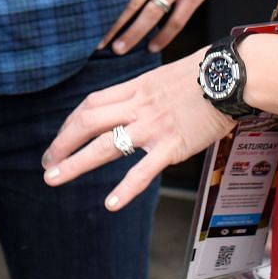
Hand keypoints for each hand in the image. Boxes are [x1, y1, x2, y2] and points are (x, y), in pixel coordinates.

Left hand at [42, 53, 234, 210]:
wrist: (230, 75)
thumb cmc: (203, 74)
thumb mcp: (163, 77)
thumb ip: (145, 92)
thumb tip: (132, 105)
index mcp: (135, 88)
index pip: (91, 105)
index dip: (70, 123)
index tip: (60, 139)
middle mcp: (137, 106)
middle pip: (87, 123)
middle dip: (62, 144)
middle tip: (47, 163)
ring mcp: (153, 126)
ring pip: (105, 145)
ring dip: (75, 163)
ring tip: (54, 179)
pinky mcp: (173, 145)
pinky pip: (144, 170)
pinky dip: (126, 188)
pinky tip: (111, 203)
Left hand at [102, 0, 228, 55]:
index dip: (111, 3)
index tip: (96, 16)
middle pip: (136, 5)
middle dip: (118, 26)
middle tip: (101, 42)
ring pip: (156, 17)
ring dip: (138, 35)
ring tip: (122, 49)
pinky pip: (179, 20)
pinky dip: (165, 35)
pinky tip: (154, 45)